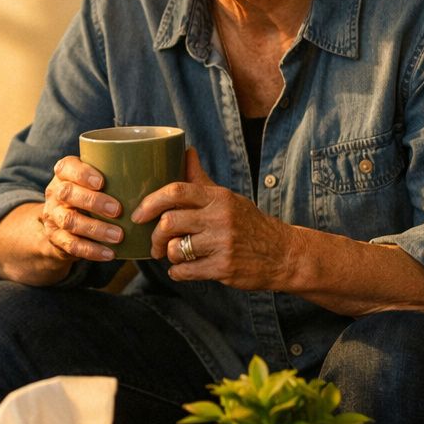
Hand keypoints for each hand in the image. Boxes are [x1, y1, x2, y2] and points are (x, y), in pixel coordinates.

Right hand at [37, 154, 126, 262]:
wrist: (61, 225)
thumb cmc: (89, 196)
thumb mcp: (93, 182)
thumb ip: (113, 176)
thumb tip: (157, 173)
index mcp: (64, 174)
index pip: (66, 167)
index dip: (82, 174)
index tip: (102, 182)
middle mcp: (55, 193)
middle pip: (67, 193)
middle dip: (93, 202)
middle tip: (117, 210)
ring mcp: (53, 216)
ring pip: (70, 221)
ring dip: (96, 229)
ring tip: (118, 236)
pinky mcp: (56, 238)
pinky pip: (72, 245)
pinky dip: (92, 250)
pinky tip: (110, 253)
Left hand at [134, 148, 294, 289]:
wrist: (284, 254)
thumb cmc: (249, 224)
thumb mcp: (228, 198)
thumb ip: (200, 179)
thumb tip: (186, 151)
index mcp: (218, 198)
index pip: (176, 191)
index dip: (150, 202)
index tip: (139, 214)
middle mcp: (220, 218)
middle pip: (169, 222)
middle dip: (155, 236)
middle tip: (155, 244)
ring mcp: (223, 244)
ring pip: (175, 249)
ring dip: (168, 255)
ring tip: (174, 256)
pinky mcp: (224, 268)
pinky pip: (186, 271)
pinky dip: (177, 272)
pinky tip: (182, 269)